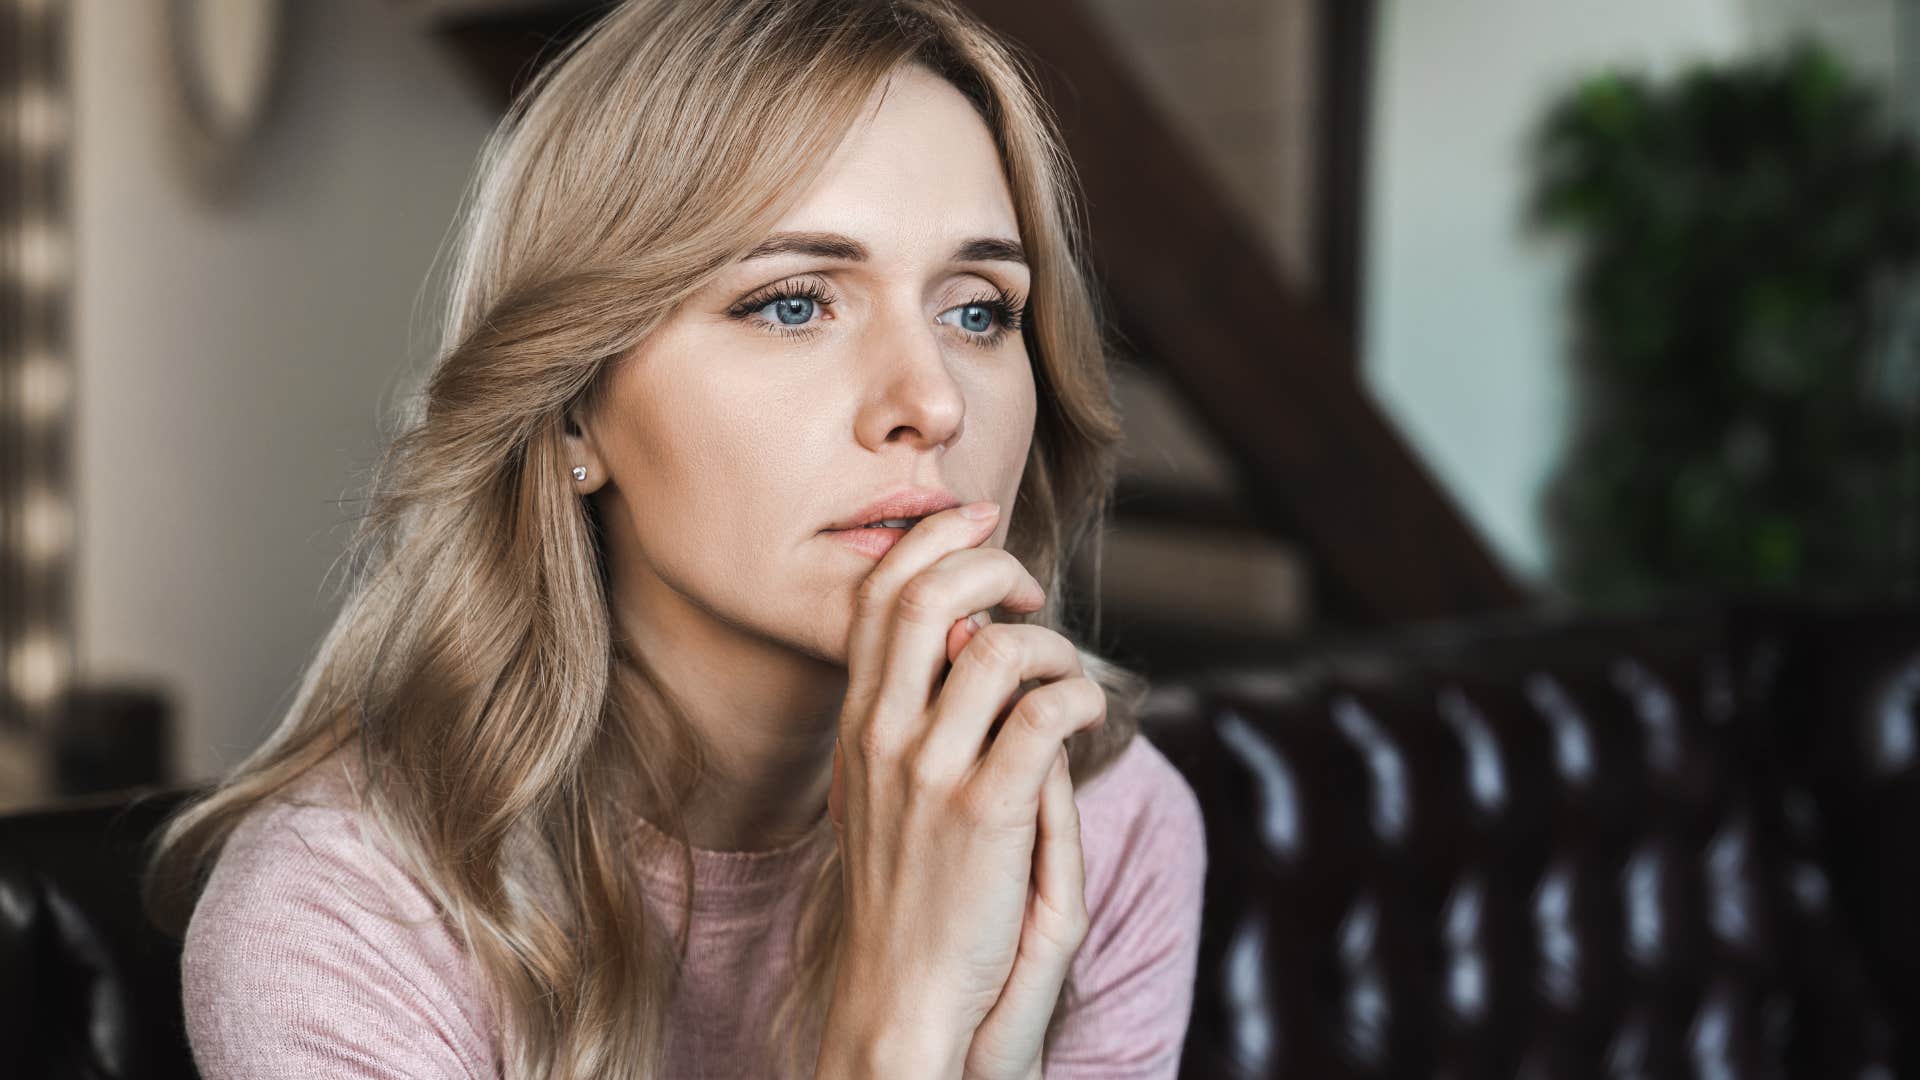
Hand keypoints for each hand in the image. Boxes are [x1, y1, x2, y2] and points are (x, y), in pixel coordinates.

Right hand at [822, 501, 1102, 1072]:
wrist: (901, 995)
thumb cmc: (909, 894)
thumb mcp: (883, 793)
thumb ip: (915, 716)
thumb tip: (970, 641)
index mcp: (857, 726)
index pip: (874, 597)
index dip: (931, 539)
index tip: (980, 523)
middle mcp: (881, 738)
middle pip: (925, 597)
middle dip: (991, 563)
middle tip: (1031, 589)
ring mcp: (929, 774)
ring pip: (998, 648)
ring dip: (1054, 645)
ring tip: (1069, 678)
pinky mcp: (985, 814)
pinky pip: (1047, 712)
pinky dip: (1083, 695)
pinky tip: (1089, 717)